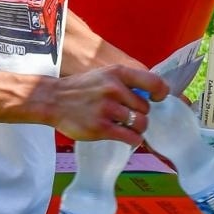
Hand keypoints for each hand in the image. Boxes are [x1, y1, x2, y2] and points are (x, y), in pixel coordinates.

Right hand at [42, 65, 167, 145]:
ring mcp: (107, 109)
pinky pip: (131, 138)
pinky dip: (133, 140)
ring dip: (137, 129)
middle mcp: (114, 89)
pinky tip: (126, 138)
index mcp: (117, 73)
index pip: (154, 82)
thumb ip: (125, 82)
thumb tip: (150, 96)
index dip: (160, 93)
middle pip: (146, 108)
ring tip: (127, 128)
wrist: (52, 100)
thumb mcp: (103, 75)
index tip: (156, 99)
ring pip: (141, 124)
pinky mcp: (101, 128)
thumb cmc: (81, 89)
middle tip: (128, 116)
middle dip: (140, 114)